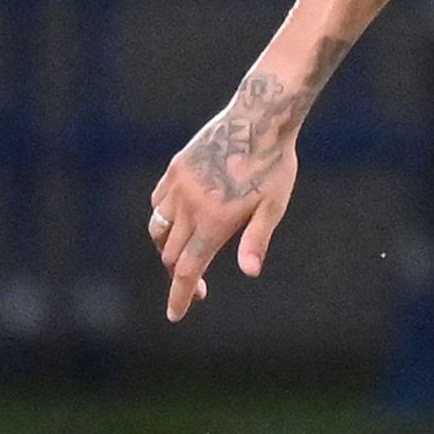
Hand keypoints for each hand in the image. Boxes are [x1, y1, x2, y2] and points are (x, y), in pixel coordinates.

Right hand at [145, 75, 303, 322]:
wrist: (258, 118)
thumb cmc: (274, 166)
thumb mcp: (274, 206)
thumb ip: (256, 239)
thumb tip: (250, 273)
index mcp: (215, 221)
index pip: (188, 270)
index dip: (180, 295)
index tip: (176, 315)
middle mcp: (190, 206)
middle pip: (171, 254)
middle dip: (180, 275)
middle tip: (199, 287)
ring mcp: (179, 185)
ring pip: (159, 229)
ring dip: (167, 249)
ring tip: (184, 255)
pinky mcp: (175, 168)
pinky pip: (159, 202)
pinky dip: (163, 218)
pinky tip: (178, 221)